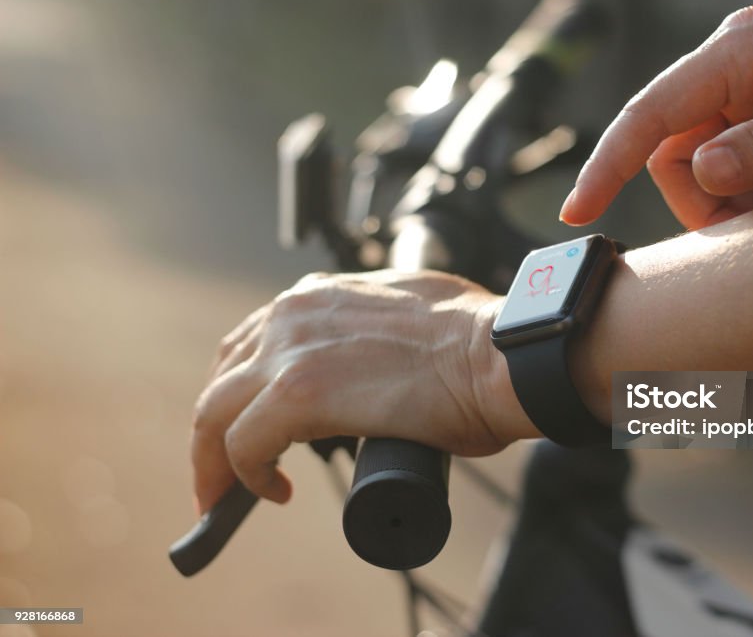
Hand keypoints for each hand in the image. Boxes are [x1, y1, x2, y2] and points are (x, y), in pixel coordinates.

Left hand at [190, 270, 527, 513]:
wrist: (500, 354)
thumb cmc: (477, 341)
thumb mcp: (411, 311)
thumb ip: (377, 330)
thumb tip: (385, 364)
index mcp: (319, 295)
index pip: (253, 342)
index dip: (242, 390)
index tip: (246, 424)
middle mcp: (293, 314)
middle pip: (223, 375)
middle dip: (216, 428)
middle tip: (225, 470)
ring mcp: (291, 352)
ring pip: (215, 412)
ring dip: (215, 461)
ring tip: (229, 495)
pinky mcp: (298, 394)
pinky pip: (242, 445)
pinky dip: (247, 476)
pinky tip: (273, 493)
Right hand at [560, 0, 752, 228]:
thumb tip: (699, 173)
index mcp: (747, 47)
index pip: (653, 111)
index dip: (607, 164)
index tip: (577, 212)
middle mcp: (741, 58)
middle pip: (672, 143)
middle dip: (697, 197)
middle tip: (748, 231)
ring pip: (701, 156)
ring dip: (726, 198)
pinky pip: (735, 153)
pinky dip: (749, 189)